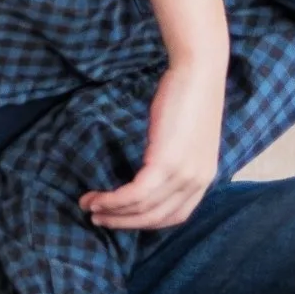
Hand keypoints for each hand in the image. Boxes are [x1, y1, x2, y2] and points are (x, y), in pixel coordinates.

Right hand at [79, 57, 225, 231]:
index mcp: (205, 178)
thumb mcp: (187, 136)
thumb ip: (175, 159)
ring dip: (112, 212)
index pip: (174, 216)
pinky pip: (135, 194)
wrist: (198, 71)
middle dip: (123, 222)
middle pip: (155, 218)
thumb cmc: (190, 96)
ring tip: (89, 206)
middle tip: (97, 217)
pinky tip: (97, 197)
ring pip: (142, 209)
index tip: (122, 217)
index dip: (145, 222)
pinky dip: (113, 200)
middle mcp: (197, 182)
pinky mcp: (166, 163)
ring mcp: (184, 175)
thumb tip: (150, 171)